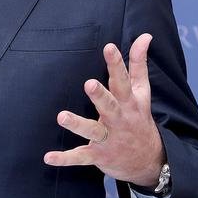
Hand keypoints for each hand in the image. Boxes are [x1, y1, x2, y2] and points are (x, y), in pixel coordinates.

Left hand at [43, 34, 165, 186]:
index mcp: (129, 102)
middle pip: (109, 105)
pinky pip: (80, 157)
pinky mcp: (98, 155)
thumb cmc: (138, 118)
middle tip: (89, 83)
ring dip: (77, 124)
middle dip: (100, 96)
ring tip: (62, 117)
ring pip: (92, 130)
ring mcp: (108, 138)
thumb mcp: (142, 92)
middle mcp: (119, 119)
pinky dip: (65, 159)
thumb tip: (145, 35)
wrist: (149, 161)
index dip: (116, 64)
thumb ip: (139, 63)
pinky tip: (48, 157)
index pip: (123, 80)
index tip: (109, 47)